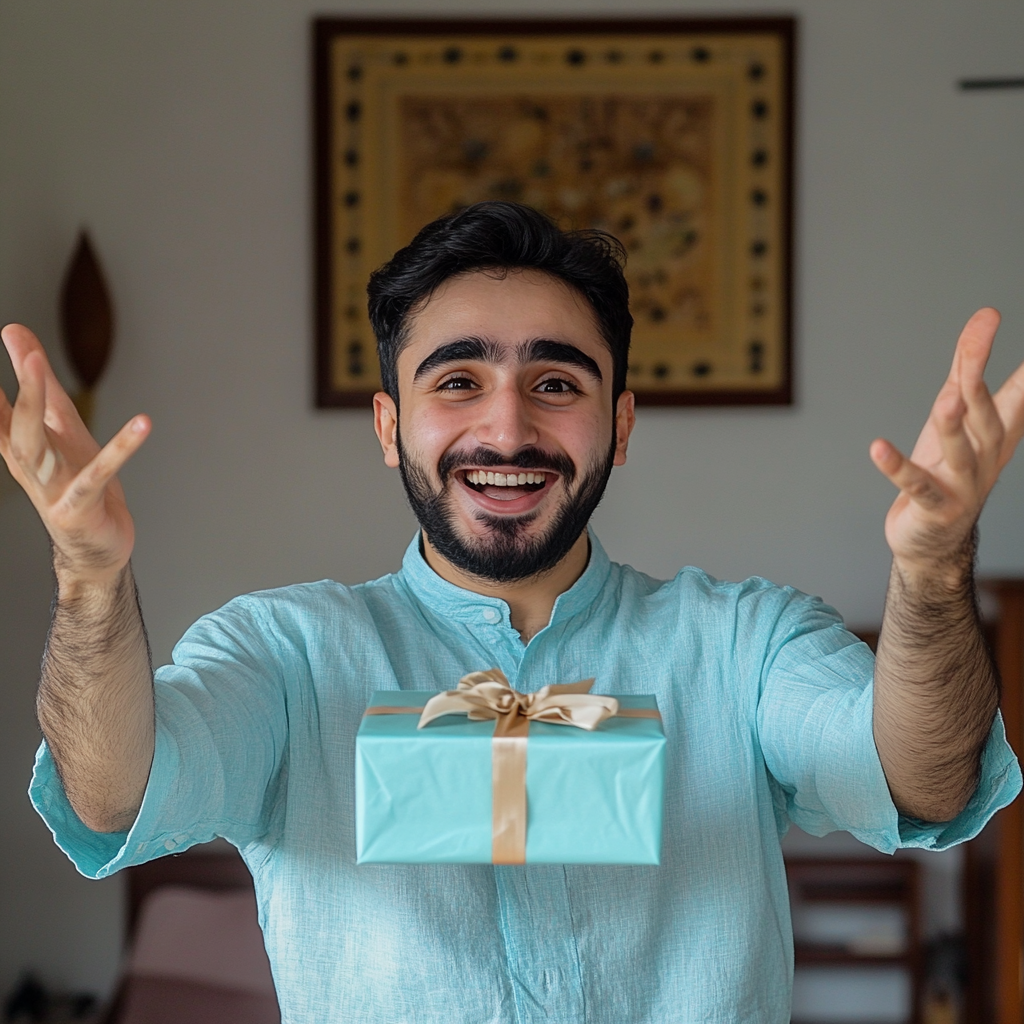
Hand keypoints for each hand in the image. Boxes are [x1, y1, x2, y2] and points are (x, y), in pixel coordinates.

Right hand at [0, 324, 150, 583]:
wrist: (95, 548)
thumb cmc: (76, 483)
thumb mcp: (60, 428)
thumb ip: (40, 384)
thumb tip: (14, 331)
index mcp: (20, 448)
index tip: (1, 341)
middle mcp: (30, 468)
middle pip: (17, 426)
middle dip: (22, 389)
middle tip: (28, 352)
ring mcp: (52, 489)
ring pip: (38, 447)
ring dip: (36, 406)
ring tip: (41, 367)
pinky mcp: (80, 507)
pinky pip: (99, 474)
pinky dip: (121, 449)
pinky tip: (142, 425)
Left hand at [871, 308, 1023, 579]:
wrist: (934, 541)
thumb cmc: (946, 469)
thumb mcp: (956, 413)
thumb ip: (967, 365)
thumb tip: (985, 315)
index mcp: (996, 434)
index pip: (1014, 395)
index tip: (1005, 333)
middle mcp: (985, 458)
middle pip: (986, 419)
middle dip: (979, 388)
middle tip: (971, 359)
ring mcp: (962, 485)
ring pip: (960, 452)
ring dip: (953, 426)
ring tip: (946, 401)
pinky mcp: (933, 508)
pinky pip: (916, 486)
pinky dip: (897, 468)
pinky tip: (878, 449)